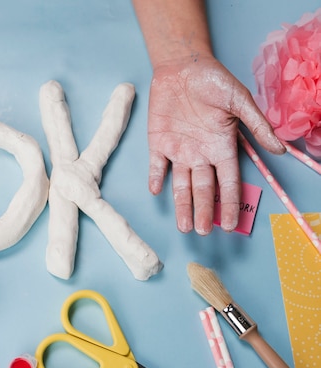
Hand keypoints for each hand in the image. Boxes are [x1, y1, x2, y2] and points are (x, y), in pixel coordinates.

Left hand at [146, 55, 284, 234]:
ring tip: (184, 226)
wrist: (183, 66)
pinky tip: (157, 191)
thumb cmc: (214, 81)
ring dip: (182, 205)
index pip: (227, 182)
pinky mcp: (158, 143)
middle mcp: (200, 154)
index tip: (229, 225)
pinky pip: (156, 165)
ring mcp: (179, 150)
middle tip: (203, 232)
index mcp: (222, 147)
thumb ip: (257, 125)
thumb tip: (280, 149)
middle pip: (203, 189)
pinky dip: (156, 178)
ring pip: (180, 184)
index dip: (228, 203)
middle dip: (204, 211)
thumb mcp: (240, 101)